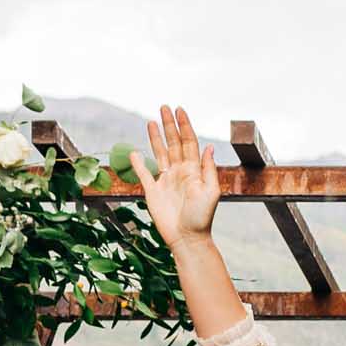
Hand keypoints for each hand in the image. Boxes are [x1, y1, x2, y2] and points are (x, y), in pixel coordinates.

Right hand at [131, 104, 219, 252]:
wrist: (187, 238)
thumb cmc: (202, 217)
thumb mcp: (211, 192)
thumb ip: (208, 169)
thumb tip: (209, 147)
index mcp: (194, 170)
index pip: (189, 142)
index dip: (184, 126)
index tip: (179, 111)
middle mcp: (180, 172)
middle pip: (174, 143)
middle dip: (169, 125)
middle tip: (164, 107)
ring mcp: (166, 180)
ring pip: (160, 153)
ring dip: (156, 138)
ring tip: (151, 121)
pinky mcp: (153, 191)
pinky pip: (144, 173)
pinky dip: (139, 163)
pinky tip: (134, 151)